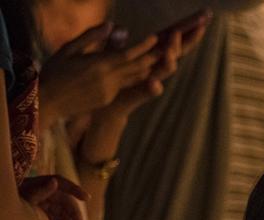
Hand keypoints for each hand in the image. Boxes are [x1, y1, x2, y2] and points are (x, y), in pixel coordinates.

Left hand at [20, 176, 86, 219]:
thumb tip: (54, 181)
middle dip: (74, 216)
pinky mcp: (43, 216)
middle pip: (65, 202)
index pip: (61, 183)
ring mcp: (44, 205)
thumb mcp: (23, 198)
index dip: (75, 189)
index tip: (87, 198)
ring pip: (62, 215)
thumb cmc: (9, 205)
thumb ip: (39, 190)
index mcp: (39, 185)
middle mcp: (44, 194)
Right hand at [40, 24, 158, 124]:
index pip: (129, 54)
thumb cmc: (54, 71)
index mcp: (98, 64)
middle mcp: (108, 79)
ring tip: (156, 58)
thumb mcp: (69, 49)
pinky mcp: (108, 99)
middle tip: (166, 48)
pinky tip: (138, 70)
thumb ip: (91, 37)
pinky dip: (132, 77)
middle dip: (152, 57)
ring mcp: (109, 91)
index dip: (144, 46)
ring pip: (134, 78)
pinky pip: (124, 85)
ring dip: (147, 68)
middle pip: (137, 67)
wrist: (47, 101)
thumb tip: (111, 25)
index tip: (155, 38)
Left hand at [100, 11, 209, 119]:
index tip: (205, 14)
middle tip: (202, 25)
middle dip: (191, 37)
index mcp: (152, 51)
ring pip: (168, 68)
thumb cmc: (111, 77)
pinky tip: (153, 82)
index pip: (174, 34)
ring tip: (170, 48)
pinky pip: (151, 91)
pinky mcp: (143, 94)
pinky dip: (154, 87)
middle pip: (180, 49)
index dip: (189, 25)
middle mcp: (157, 65)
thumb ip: (114, 41)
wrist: (109, 105)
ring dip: (172, 57)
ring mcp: (152, 79)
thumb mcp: (111, 54)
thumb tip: (118, 27)